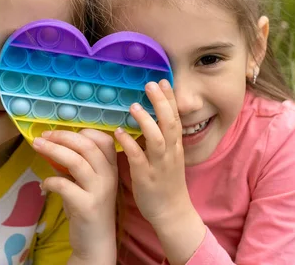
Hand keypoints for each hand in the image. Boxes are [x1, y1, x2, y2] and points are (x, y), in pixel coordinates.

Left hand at [32, 129, 117, 263]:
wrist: (96, 243)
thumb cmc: (89, 209)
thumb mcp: (85, 184)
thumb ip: (72, 166)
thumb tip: (51, 146)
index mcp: (111, 167)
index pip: (104, 139)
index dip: (83, 131)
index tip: (62, 132)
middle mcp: (109, 176)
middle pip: (87, 146)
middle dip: (62, 136)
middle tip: (43, 135)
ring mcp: (99, 191)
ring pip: (76, 161)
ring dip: (53, 150)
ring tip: (36, 146)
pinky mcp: (87, 206)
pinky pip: (64, 185)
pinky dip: (50, 181)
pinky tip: (43, 185)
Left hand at [114, 80, 204, 262]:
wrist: (172, 213)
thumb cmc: (165, 183)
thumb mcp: (167, 157)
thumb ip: (159, 138)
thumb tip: (147, 119)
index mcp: (175, 146)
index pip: (175, 118)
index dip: (170, 99)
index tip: (163, 81)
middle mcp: (170, 152)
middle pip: (169, 123)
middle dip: (161, 102)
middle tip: (150, 84)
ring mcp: (159, 165)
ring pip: (156, 138)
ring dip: (145, 121)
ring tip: (133, 105)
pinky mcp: (147, 177)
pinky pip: (138, 158)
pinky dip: (129, 144)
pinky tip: (120, 133)